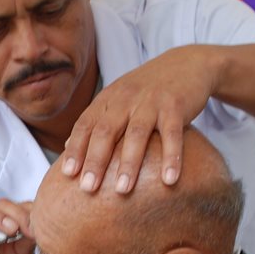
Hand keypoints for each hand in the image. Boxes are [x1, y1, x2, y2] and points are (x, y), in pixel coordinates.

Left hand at [61, 45, 217, 193]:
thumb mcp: (117, 99)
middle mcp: (126, 99)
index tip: (67, 174)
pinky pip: (173, 134)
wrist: (187, 63)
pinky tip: (169, 180)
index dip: (76, 149)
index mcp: (108, 99)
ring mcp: (151, 101)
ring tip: (122, 190)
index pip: (85, 124)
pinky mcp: (176, 106)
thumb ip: (95, 122)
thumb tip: (67, 148)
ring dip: (129, 163)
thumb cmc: (146, 90)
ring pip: (137, 134)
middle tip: (88, 188)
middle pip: (106, 131)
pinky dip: (171, 157)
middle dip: (96, 160)